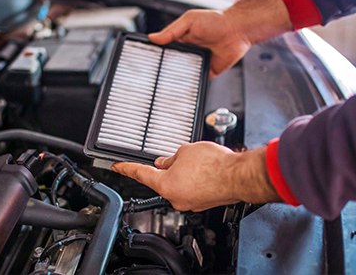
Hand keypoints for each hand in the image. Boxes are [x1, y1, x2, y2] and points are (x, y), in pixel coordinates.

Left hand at [111, 142, 281, 211]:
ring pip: (178, 184)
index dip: (126, 168)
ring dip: (183, 173)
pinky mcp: (202, 203)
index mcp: (165, 185)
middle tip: (181, 157)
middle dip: (168, 167)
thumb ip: (170, 158)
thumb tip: (164, 162)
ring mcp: (189, 203)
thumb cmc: (214, 165)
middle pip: (162, 180)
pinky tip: (204, 171)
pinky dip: (194, 179)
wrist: (239, 176)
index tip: (116, 166)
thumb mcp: (185, 151)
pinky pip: (191, 188)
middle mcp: (175, 198)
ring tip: (199, 163)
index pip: (140, 174)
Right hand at [149, 10, 249, 77]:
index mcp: (180, 40)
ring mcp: (196, 63)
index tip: (146, 62)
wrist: (237, 30)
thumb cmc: (216, 21)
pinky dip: (191, 84)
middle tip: (155, 75)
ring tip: (166, 83)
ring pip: (182, 74)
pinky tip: (184, 86)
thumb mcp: (189, 20)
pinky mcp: (206, 71)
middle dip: (163, 69)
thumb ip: (171, 31)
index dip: (155, 55)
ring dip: (176, 78)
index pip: (163, 50)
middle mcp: (187, 52)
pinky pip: (196, 81)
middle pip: (170, 64)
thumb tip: (153, 37)